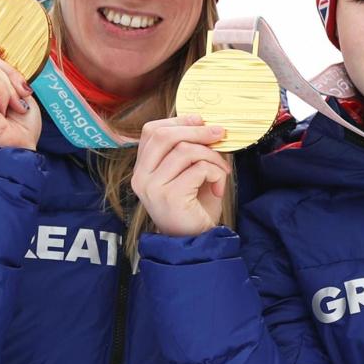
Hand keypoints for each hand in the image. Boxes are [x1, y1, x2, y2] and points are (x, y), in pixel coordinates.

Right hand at [131, 115, 230, 236]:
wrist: (195, 243)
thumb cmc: (194, 208)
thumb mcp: (189, 173)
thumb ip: (190, 150)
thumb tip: (206, 124)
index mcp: (142, 168)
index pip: (151, 131)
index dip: (178, 121)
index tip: (200, 121)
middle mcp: (141, 177)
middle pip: (165, 135)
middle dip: (197, 131)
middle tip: (220, 134)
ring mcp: (153, 187)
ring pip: (185, 150)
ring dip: (212, 157)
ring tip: (221, 172)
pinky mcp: (170, 196)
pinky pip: (198, 168)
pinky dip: (215, 173)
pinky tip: (218, 188)